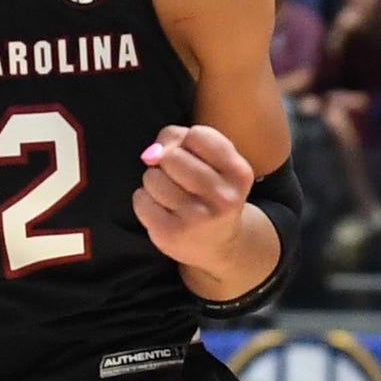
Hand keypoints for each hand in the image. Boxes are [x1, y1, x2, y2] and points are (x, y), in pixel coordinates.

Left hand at [133, 125, 256, 276]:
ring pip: (152, 177)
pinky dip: (144, 200)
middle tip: (176, 178)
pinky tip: (160, 209)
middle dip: (166, 162)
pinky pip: (141, 200)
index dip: (185, 141)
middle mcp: (223, 197)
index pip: (198, 135)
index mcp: (239, 173)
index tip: (189, 156)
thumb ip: (182, 141)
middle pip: (171, 156)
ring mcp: (197, 218)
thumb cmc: (211, 193)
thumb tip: (152, 153)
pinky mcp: (171, 234)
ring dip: (154, 182)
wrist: (220, 245)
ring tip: (170, 195)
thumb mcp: (215, 163)